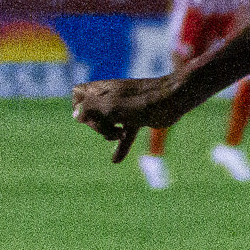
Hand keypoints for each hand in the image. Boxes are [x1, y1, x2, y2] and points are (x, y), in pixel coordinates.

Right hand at [71, 76, 188, 163]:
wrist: (173, 101)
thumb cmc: (140, 102)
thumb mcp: (110, 106)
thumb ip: (89, 109)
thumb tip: (76, 116)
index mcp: (101, 89)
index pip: (77, 97)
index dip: (81, 108)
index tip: (91, 114)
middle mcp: (110, 97)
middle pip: (91, 115)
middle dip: (98, 125)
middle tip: (112, 127)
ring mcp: (124, 108)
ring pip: (106, 125)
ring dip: (109, 134)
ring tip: (121, 135)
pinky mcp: (137, 118)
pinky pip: (124, 134)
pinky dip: (121, 146)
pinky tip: (115, 160)